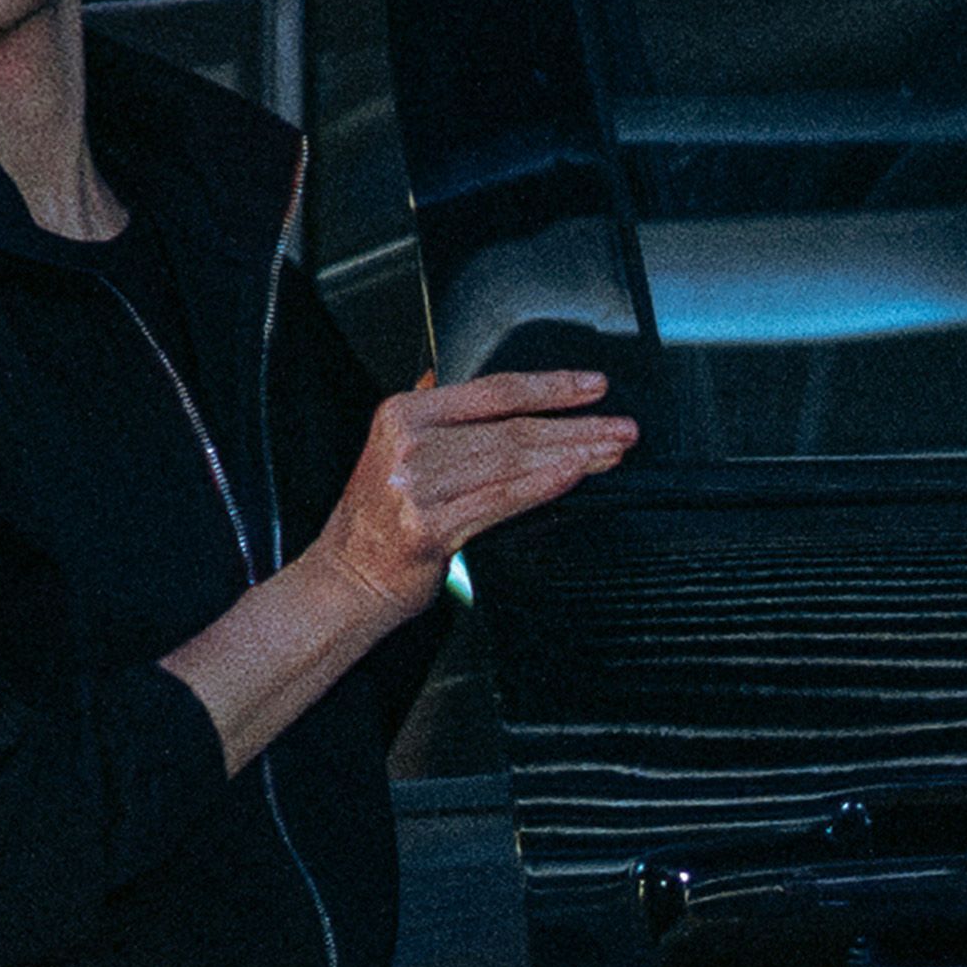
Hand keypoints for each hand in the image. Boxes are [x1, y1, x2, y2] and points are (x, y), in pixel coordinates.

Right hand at [325, 370, 634, 611]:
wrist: (345, 580)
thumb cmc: (378, 522)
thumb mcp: (394, 451)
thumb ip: (434, 418)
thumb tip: (469, 388)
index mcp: (404, 414)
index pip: (493, 390)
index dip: (550, 387)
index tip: (593, 386)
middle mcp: (409, 444)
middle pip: (512, 427)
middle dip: (577, 426)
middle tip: (622, 427)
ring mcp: (417, 486)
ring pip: (513, 461)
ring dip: (573, 454)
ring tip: (612, 452)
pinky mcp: (429, 527)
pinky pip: (500, 499)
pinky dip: (542, 484)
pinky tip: (574, 474)